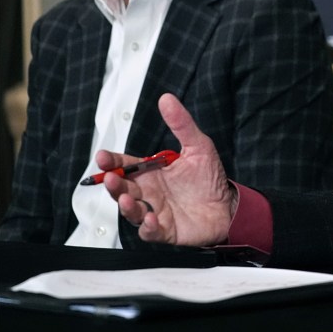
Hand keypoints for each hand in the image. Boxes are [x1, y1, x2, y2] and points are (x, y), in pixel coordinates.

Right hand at [100, 93, 234, 245]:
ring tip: (127, 199)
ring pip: (132, 211)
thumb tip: (167, 99)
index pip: (125, 166)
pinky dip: (148, 227)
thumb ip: (181, 124)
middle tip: (110, 179)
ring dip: (126, 206)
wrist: (228, 206)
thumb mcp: (198, 146)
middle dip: (113, 184)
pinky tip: (151, 219)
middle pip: (123, 189)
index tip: (103, 157)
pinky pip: (151, 231)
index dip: (112, 162)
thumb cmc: (210, 179)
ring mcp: (156, 211)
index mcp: (152, 173)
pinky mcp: (166, 230)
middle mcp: (150, 193)